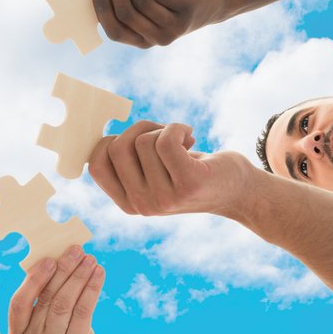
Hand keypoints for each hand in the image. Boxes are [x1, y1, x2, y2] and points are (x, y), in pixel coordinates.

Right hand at [6, 247, 109, 333]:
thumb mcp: (49, 323)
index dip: (33, 280)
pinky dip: (91, 289)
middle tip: (76, 251)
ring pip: (64, 304)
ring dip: (79, 277)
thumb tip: (57, 259)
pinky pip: (83, 312)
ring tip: (91, 260)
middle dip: (63, 271)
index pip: (18, 304)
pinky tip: (98, 275)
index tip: (50, 259)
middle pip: (46, 300)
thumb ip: (45, 300)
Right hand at [89, 120, 255, 219]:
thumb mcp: (152, 173)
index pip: (96, 165)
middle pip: (118, 147)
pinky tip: (190, 135)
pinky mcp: (188, 183)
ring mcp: (165, 198)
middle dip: (139, 129)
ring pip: (144, 141)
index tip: (135, 139)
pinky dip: (177, 128)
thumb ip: (127, 162)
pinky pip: (166, 140)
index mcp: (128, 204)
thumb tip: (99, 136)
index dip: (111, 141)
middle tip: (163, 134)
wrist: (236, 190)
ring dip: (164, 130)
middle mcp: (143, 206)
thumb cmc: (190, 171)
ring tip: (183, 142)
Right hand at [93, 0, 221, 47]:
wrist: (211, 6)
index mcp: (142, 42)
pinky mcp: (186, 9)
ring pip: (141, 0)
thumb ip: (129, 3)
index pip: (114, 31)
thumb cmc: (171, 5)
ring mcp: (174, 26)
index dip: (102, 8)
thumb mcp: (149, 11)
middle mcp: (158, 39)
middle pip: (126, 12)